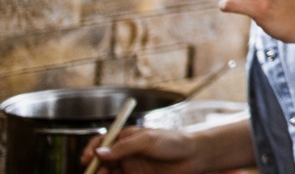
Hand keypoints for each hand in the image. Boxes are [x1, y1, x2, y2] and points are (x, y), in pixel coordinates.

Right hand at [84, 126, 201, 173]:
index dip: (92, 150)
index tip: (88, 159)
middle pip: (101, 160)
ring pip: (108, 172)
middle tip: (95, 172)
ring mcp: (130, 165)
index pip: (102, 142)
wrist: (194, 157)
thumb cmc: (174, 142)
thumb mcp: (148, 140)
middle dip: (94, 167)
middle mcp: (125, 152)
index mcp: (126, 138)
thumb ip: (124, 147)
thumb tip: (100, 153)